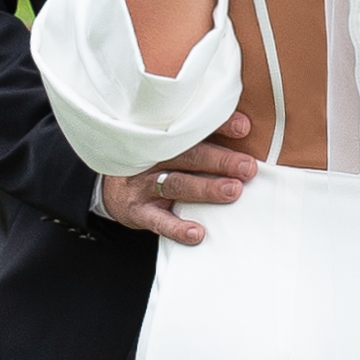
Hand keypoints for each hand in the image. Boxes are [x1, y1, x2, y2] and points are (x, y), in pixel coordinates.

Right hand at [99, 114, 255, 246]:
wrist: (112, 189)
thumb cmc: (154, 164)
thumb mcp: (171, 146)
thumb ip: (202, 139)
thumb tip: (245, 128)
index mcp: (163, 136)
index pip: (192, 127)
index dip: (219, 126)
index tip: (244, 127)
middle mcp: (152, 157)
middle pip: (189, 156)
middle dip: (220, 160)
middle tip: (248, 167)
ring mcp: (143, 184)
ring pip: (177, 184)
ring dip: (205, 188)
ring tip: (232, 191)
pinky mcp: (138, 211)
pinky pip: (158, 221)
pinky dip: (177, 228)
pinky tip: (196, 233)